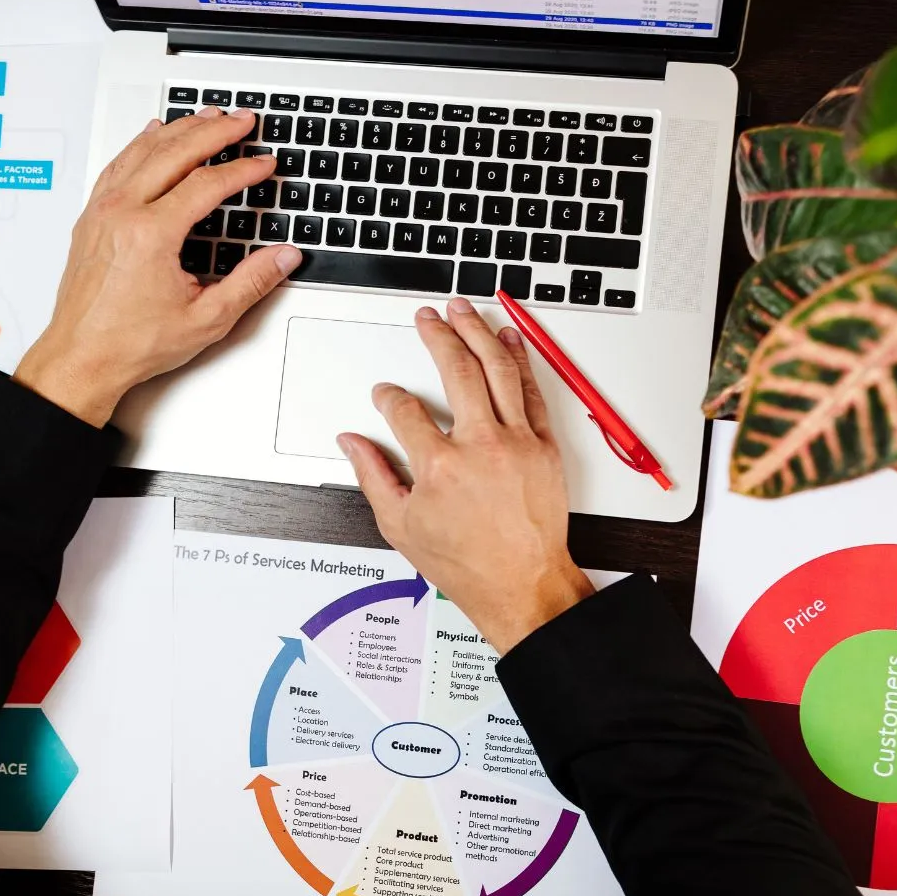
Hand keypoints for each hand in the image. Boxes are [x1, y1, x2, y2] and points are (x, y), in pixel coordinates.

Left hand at [14, 107, 301, 426]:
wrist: (82, 357)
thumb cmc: (130, 343)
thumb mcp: (206, 319)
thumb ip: (251, 283)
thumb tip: (282, 257)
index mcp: (150, 234)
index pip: (206, 184)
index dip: (242, 170)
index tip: (263, 164)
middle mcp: (122, 213)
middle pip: (174, 151)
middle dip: (214, 131)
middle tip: (242, 121)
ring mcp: (101, 211)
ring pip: (143, 151)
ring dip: (179, 129)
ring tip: (207, 117)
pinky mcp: (91, 217)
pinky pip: (118, 164)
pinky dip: (141, 143)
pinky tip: (152, 134)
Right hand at [338, 298, 593, 654]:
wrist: (524, 584)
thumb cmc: (469, 564)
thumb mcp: (401, 527)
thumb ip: (373, 477)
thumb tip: (352, 443)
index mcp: (439, 466)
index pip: (404, 409)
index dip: (388, 396)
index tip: (385, 394)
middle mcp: (480, 446)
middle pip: (455, 370)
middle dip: (436, 336)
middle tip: (428, 318)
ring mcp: (516, 442)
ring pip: (496, 369)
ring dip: (478, 332)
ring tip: (463, 311)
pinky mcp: (544, 446)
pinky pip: (531, 391)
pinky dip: (519, 360)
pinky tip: (507, 339)